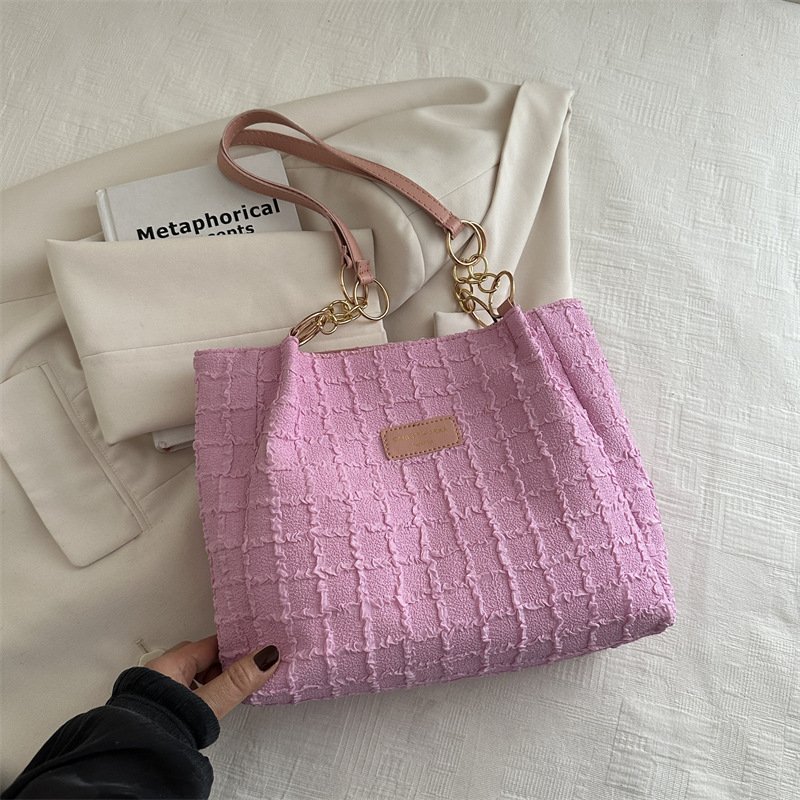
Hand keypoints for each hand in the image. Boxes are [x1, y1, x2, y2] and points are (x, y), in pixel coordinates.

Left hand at [146, 635, 278, 719]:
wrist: (135, 766)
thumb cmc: (164, 730)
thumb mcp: (207, 703)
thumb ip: (237, 681)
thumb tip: (266, 657)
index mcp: (170, 664)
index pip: (211, 645)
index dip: (235, 646)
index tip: (257, 649)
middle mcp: (160, 673)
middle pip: (202, 659)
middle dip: (225, 665)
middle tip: (247, 673)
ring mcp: (158, 691)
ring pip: (194, 676)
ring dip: (213, 682)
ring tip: (230, 692)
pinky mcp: (158, 708)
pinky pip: (187, 691)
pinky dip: (202, 694)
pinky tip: (210, 706)